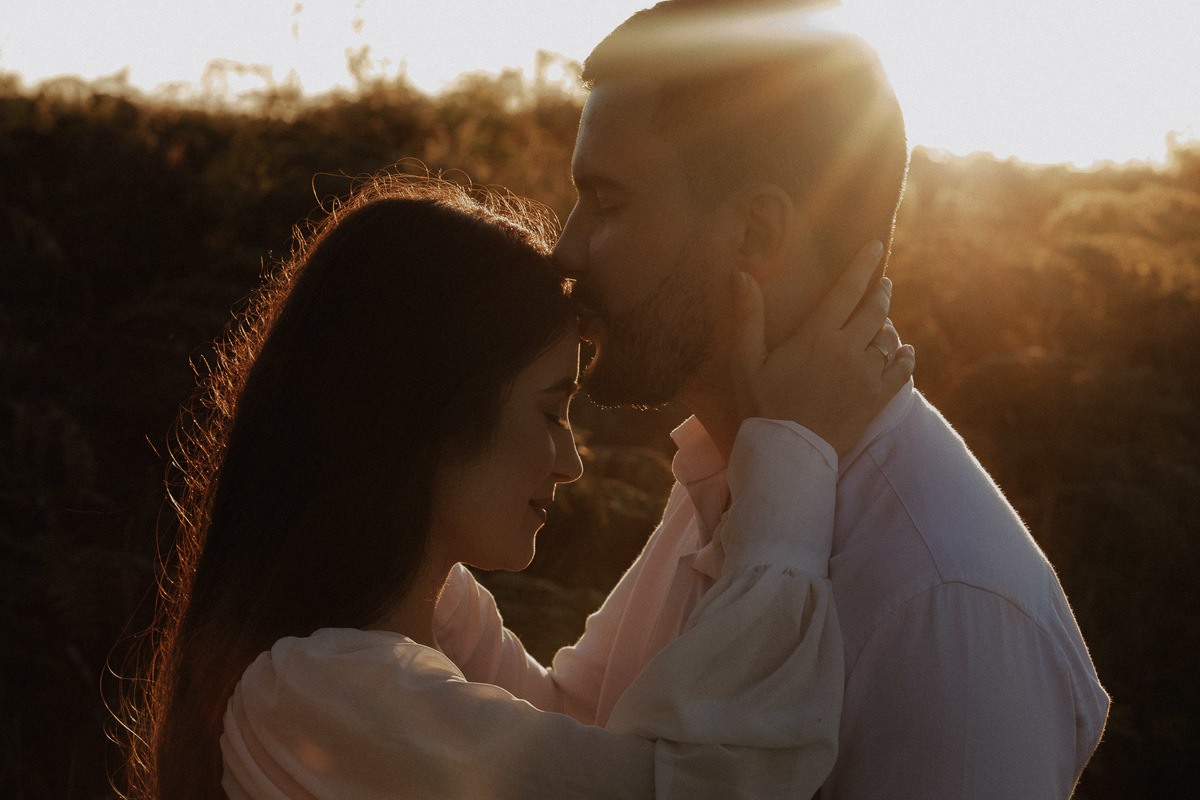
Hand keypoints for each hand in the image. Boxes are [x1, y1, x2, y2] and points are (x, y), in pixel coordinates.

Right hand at [731, 241, 914, 457]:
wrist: (788, 453)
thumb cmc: (761, 406)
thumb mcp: (746, 361)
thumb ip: (747, 316)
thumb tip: (741, 275)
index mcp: (816, 336)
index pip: (846, 290)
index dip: (862, 265)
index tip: (875, 247)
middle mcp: (846, 350)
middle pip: (875, 310)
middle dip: (880, 292)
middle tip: (883, 282)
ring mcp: (865, 375)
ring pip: (889, 338)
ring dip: (888, 325)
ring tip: (884, 320)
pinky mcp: (877, 399)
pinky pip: (902, 371)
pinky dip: (906, 357)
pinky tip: (905, 352)